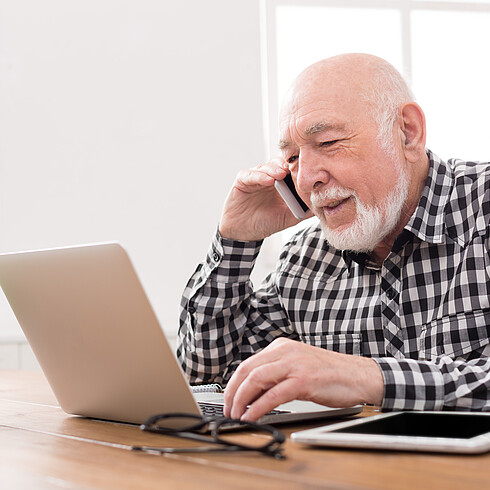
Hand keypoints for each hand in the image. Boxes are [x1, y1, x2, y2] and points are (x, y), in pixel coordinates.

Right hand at [219, 158, 307, 240]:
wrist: (244, 232)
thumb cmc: (266, 222)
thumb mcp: (290, 216)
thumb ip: (305, 210)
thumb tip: (325, 205)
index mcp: (282, 183)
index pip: (292, 169)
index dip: (300, 169)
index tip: (311, 171)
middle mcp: (269, 176)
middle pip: (280, 164)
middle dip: (289, 165)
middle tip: (296, 168)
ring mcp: (255, 177)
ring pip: (266, 166)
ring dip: (274, 169)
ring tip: (282, 173)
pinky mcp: (242, 181)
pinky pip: (250, 175)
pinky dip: (259, 176)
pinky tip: (268, 180)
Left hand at [223, 338, 383, 420]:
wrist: (358, 375)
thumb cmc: (329, 373)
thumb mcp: (297, 367)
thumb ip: (276, 374)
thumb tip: (252, 393)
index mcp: (281, 347)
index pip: (248, 364)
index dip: (233, 383)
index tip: (228, 399)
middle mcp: (285, 351)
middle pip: (247, 370)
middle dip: (232, 392)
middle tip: (227, 409)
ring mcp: (294, 365)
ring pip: (256, 380)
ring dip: (241, 400)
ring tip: (236, 415)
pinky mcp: (303, 380)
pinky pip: (273, 395)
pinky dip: (258, 407)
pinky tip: (252, 416)